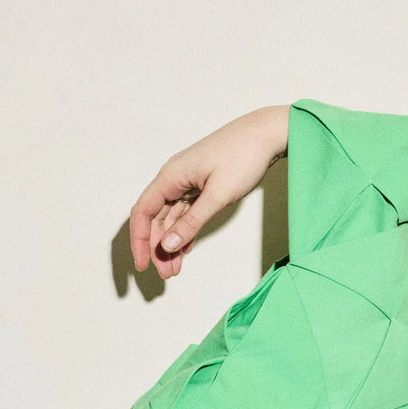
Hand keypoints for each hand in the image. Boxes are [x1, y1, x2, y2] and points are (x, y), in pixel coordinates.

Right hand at [129, 105, 289, 278]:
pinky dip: (185, 231)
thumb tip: (167, 246)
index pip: (142, 212)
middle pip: (156, 218)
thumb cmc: (243, 157)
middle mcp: (174, 178)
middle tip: (167, 275)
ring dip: (172, 242)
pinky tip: (187, 249)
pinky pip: (186, 211)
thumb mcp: (218, 195)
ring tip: (176, 268)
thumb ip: (191, 223)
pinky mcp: (201, 184)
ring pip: (171, 217)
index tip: (144, 265)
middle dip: (158, 248)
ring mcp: (188, 181)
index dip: (139, 240)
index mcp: (171, 176)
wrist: (268, 133)